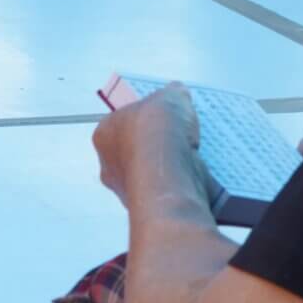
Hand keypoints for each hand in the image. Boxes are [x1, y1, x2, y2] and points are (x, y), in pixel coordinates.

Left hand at [93, 83, 199, 208]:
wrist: (169, 177)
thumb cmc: (156, 135)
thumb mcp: (170, 96)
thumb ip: (172, 94)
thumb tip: (178, 94)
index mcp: (104, 135)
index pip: (123, 122)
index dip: (145, 117)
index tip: (162, 115)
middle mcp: (111, 167)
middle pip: (136, 151)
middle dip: (157, 145)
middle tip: (179, 136)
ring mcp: (129, 191)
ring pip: (152, 175)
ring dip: (171, 167)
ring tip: (193, 154)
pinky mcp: (151, 208)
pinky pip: (168, 193)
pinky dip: (183, 185)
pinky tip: (197, 173)